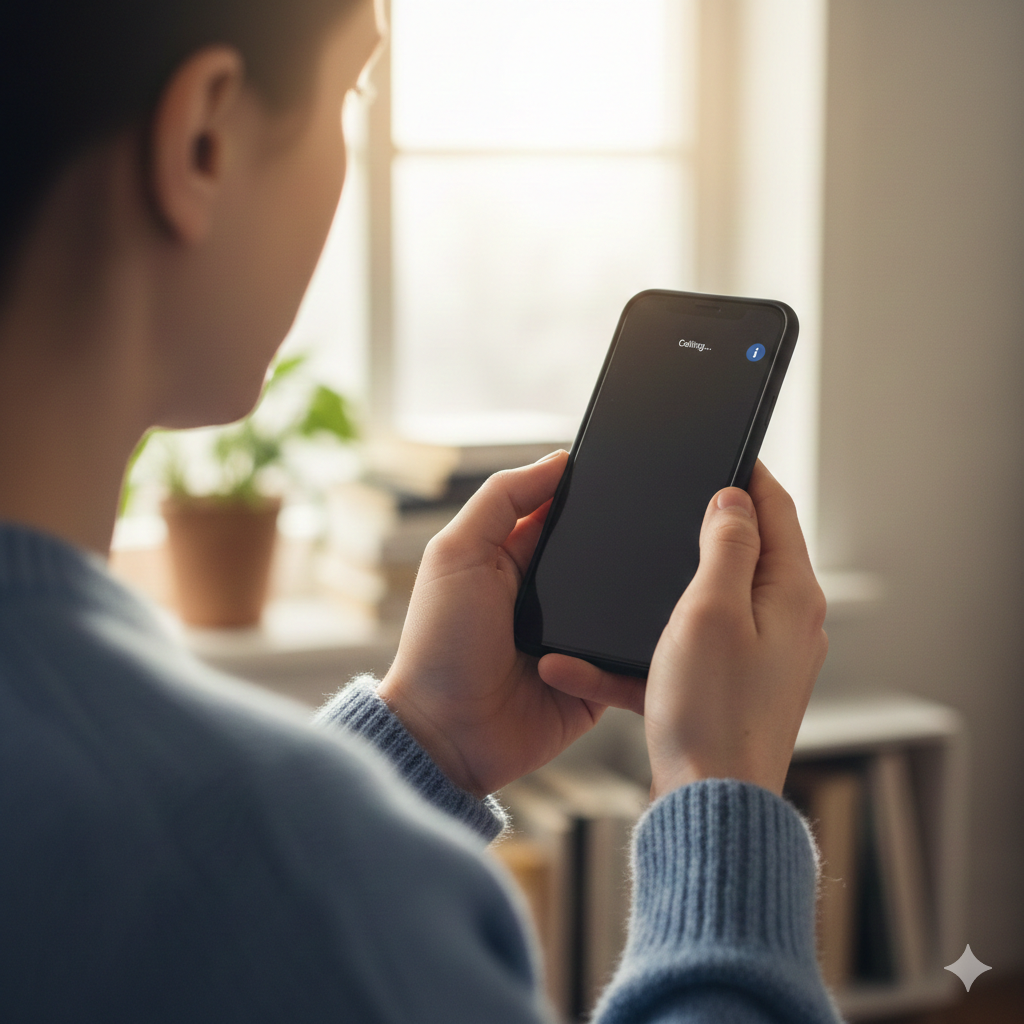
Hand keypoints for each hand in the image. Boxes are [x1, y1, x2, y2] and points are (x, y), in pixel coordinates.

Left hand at [376, 451, 639, 797]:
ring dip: (644, 591)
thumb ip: (501, 500)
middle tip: (671, 518)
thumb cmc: (439, 643)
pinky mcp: (597, 682)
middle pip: (603, 555)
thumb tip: (558, 460)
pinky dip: (643, 645)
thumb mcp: (456, 554)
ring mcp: (576, 640)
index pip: (565, 512)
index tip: (632, 470)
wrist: (447, 735)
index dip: (592, 491)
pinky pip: (631, 658)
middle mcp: (551, 596)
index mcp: (517, 559)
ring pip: (626, 603)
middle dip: (629, 540)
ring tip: (681, 568)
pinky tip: (668, 626)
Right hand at [539, 462, 827, 798]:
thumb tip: (734, 499)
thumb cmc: (713, 710)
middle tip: (662, 505)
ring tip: (617, 582)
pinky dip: (639, 656)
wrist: (708, 804)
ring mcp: (757, 659)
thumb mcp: (712, 609)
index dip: (748, 474)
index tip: (722, 448)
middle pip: (742, 554)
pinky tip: (583, 667)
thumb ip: (727, 545)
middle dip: (699, 529)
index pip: (776, 510)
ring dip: (655, 597)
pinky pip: (679, 656)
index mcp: (790, 595)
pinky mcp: (727, 690)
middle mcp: (783, 624)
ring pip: (703, 605)